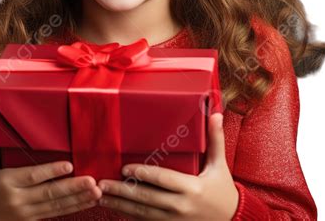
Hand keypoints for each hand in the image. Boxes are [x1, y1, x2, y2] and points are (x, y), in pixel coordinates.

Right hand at [0, 114, 101, 219]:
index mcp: (5, 181)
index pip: (32, 176)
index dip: (51, 171)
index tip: (70, 164)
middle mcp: (16, 200)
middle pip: (48, 193)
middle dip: (72, 188)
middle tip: (92, 181)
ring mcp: (24, 214)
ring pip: (54, 206)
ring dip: (78, 200)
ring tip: (96, 192)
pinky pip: (53, 214)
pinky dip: (72, 209)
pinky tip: (87, 203)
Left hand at [96, 112, 238, 219]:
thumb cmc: (223, 191)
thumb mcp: (220, 166)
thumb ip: (216, 139)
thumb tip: (215, 113)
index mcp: (192, 188)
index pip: (163, 179)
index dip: (143, 174)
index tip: (125, 169)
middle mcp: (181, 206)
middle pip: (147, 198)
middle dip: (122, 191)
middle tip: (102, 183)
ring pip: (142, 213)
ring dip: (120, 205)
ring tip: (101, 197)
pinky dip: (129, 216)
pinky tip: (115, 209)